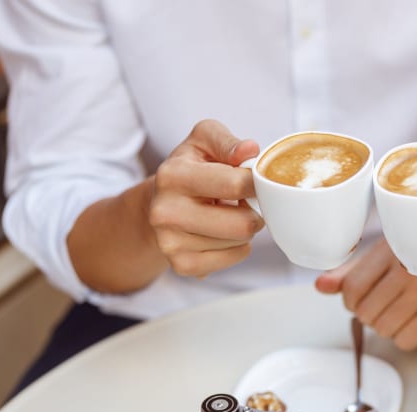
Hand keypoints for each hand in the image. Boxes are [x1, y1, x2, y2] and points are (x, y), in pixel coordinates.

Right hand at [149, 119, 263, 276]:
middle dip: (255, 212)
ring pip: (240, 242)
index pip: (236, 184)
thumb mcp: (203, 141)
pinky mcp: (181, 265)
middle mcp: (166, 212)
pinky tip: (223, 233)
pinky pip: (232, 259)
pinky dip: (237, 247)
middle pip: (243, 224)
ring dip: (244, 229)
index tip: (256, 181)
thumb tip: (250, 150)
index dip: (257, 183)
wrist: (159, 202)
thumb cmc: (190, 168)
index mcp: (172, 176)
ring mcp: (171, 242)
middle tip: (246, 202)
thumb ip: (227, 142)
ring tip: (228, 214)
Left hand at [315, 238, 416, 350]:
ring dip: (385, 326)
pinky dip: (404, 336)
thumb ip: (348, 275)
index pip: (352, 288)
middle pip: (365, 312)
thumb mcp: (380, 261)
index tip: (358, 300)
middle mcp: (410, 270)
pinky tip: (413, 320)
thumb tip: (320, 286)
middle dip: (368, 315)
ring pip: (383, 329)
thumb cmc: (414, 265)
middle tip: (382, 306)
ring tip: (399, 311)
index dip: (349, 301)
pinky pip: (404, 340)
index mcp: (391, 250)